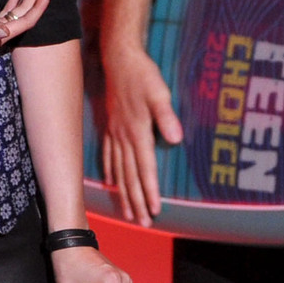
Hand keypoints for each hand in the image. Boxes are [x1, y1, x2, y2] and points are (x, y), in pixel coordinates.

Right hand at [100, 40, 178, 227]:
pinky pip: (108, 156)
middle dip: (137, 201)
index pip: (145, 168)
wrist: (119, 59)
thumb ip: (166, 117)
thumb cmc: (143, 76)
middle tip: (143, 223)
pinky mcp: (110, 127)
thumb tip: (176, 138)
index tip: (154, 211)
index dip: (150, 191)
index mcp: (137, 132)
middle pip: (130, 176)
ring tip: (129, 214)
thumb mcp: (159, 93)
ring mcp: (115, 133)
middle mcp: (124, 137)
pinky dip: (110, 172)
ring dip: (124, 193)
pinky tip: (110, 183)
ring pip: (118, 170)